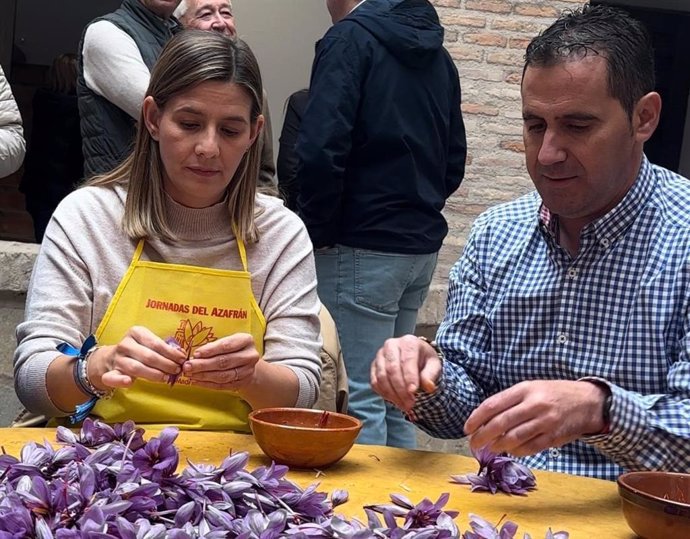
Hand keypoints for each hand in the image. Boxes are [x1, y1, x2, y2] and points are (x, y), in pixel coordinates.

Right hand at [95, 326, 186, 387]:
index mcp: (135, 332)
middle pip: (148, 356)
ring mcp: (117, 359)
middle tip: (177, 370)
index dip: (171, 352)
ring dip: (153, 374)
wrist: (112, 358)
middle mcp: (125, 344)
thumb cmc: (138, 350)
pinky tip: (130, 382)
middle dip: (165, 364)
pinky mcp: (110, 373)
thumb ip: (163, 348)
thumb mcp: (149, 343)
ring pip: (136, 367)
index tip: (182, 359)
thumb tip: (181, 354)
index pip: (156, 343)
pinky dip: (121, 381)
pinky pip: (113, 377)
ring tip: (166, 377)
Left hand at [182, 333, 259, 389]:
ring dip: (204, 376)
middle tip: (188, 366)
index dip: (210, 350)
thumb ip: (213, 346)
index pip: (226, 346)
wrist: (247, 363)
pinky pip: (223, 385)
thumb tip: (195, 356)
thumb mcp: (227, 341)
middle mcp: (250, 356)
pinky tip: (196, 381)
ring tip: (190, 374)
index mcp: (246, 340)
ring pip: (223, 375)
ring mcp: (248, 371)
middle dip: (203, 365)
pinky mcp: (242, 383)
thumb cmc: (233, 349)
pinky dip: (207, 384)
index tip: (196, 354)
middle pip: (224, 362)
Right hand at [370, 335, 441, 411]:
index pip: (407, 360)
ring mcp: (380, 355)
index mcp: (408, 342)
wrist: (415, 357)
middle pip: (392, 369)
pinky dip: (384, 394)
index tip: (413, 392)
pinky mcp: (374, 365)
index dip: (409, 377)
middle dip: (400, 390)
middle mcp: (391, 345)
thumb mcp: (434, 365)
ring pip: (381, 377)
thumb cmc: (424, 361)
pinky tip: (395, 400)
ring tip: (404, 405)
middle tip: (410, 404)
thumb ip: (430, 375)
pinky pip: (375, 382)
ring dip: (392, 394)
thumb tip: (428, 387)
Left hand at [464, 380, 607, 456]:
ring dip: (497, 446)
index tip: (467, 428)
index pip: (493, 404)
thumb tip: (485, 419)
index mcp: (524, 390)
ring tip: (489, 448)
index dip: (476, 418)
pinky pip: (529, 448)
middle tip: (473, 443)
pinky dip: (515, 451)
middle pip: (500, 423)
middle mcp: (534, 405)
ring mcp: (545, 422)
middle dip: (482, 436)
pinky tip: (509, 451)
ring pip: (513, 438)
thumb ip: (509, 401)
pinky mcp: (554, 437)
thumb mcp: (530, 388)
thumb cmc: (552, 394)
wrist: (587, 401)